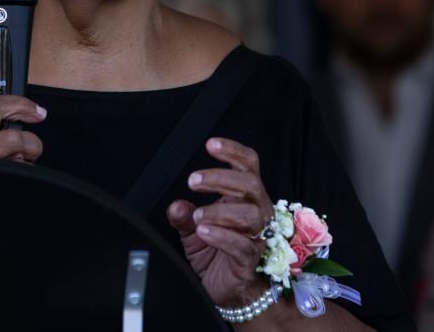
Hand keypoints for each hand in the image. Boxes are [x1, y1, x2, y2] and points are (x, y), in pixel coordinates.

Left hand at [167, 138, 273, 307]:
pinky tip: (203, 232)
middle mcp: (257, 212)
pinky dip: (221, 236)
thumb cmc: (215, 252)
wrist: (228, 290)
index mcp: (245, 197)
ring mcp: (258, 236)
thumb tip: (175, 205)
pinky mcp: (251, 260)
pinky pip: (242, 245)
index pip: (248, 165)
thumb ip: (184, 215)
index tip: (210, 144)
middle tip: (192, 182)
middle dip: (220, 178)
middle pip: (250, 184)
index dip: (233, 151)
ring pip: (250, 215)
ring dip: (219, 211)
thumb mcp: (192, 230)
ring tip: (197, 217)